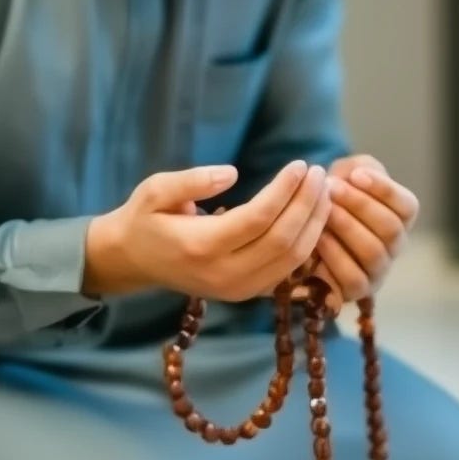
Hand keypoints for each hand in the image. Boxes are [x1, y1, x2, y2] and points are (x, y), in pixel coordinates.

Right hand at [83, 161, 332, 301]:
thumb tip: (231, 173)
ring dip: (314, 224)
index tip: (300, 165)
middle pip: (282, 240)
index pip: (257, 219)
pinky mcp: (245, 294)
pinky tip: (315, 218)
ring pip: (292, 260)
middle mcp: (223, 274)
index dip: (284, 191)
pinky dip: (308, 245)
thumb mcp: (155, 191)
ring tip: (323, 191)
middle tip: (320, 173)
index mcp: (201, 246)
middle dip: (307, 204)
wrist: (134, 261)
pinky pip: (288, 272)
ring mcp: (237, 290)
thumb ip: (192, 180)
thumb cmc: (144, 219)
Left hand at [311, 154, 419, 307]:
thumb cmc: (330, 198)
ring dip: (347, 228)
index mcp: (398, 217)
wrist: (300, 230)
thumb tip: (357, 175)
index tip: (356, 175)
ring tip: (324, 211)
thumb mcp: (345, 175)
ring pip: (374, 253)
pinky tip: (319, 237)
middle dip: (360, 205)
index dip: (385, 190)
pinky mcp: (355, 291)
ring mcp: (377, 271)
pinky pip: (353, 278)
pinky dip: (336, 256)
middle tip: (331, 188)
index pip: (407, 206)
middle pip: (391, 229)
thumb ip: (357, 168)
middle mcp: (393, 246)